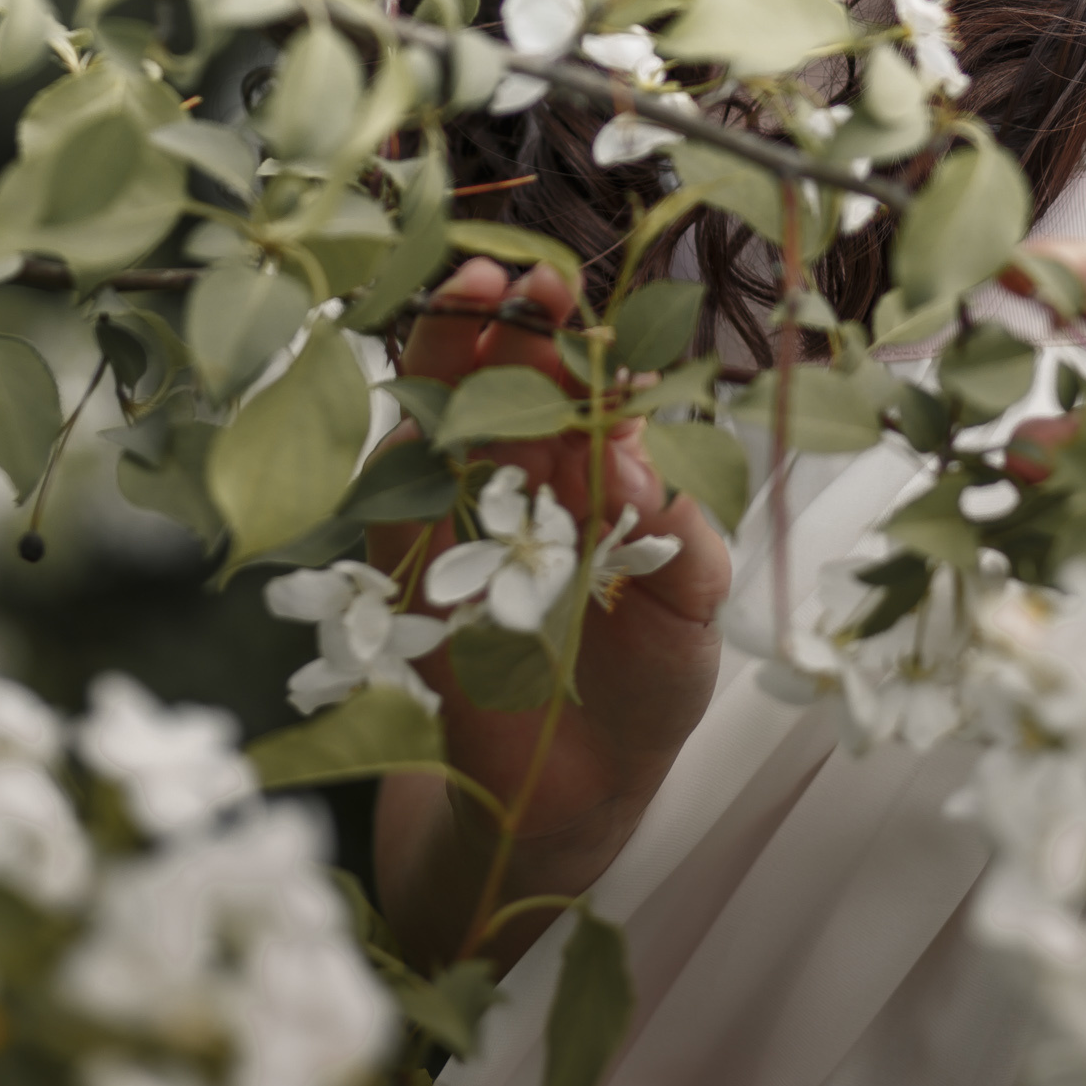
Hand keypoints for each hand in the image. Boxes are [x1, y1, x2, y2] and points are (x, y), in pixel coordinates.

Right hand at [369, 258, 728, 968]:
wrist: (575, 800)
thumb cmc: (648, 688)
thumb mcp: (693, 611)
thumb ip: (680, 532)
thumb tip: (632, 448)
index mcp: (600, 468)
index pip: (585, 379)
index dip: (576, 333)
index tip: (573, 298)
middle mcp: (527, 477)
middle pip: (505, 376)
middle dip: (506, 321)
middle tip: (517, 284)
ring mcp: (462, 519)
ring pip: (442, 415)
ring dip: (445, 356)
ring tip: (468, 307)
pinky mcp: (407, 575)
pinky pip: (392, 502)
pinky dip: (403, 458)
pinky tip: (425, 426)